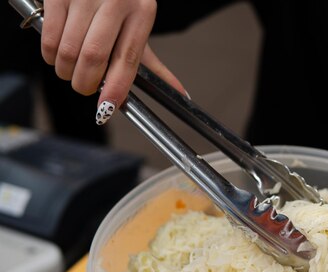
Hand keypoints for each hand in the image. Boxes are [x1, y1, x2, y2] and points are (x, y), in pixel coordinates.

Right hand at [41, 0, 185, 124]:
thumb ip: (154, 64)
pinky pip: (49, 37)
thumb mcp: (139, 27)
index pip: (128, 59)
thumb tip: (180, 95)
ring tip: (71, 69)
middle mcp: (114, 2)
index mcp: (141, 12)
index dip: (115, 87)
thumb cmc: (121, 3)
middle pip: (93, 57)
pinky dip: (50, 55)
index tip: (106, 107)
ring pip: (68, 51)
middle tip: (85, 88)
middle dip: (85, 83)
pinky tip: (58, 53)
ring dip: (66, 71)